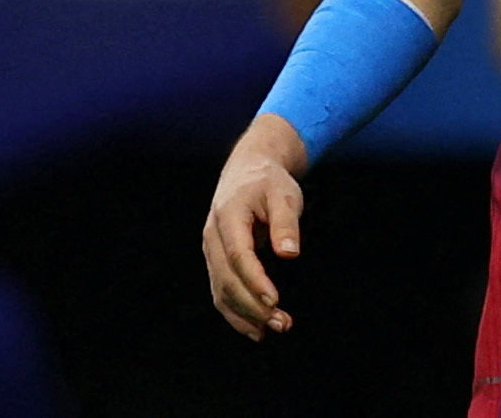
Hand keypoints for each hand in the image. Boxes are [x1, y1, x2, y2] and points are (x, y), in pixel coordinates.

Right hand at [203, 115, 307, 339]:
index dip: (254, 280)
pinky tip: (255, 330)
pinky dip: (235, 313)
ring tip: (274, 330)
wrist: (246, 171)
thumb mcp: (284, 193)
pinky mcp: (216, 262)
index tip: (274, 300)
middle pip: (227, 280)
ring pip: (221, 291)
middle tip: (282, 323)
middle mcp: (212, 238)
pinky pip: (221, 292)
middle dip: (252, 305)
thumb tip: (290, 254)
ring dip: (245, 315)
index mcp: (228, 217)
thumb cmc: (269, 182)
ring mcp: (211, 252)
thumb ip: (285, 223)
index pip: (238, 255)